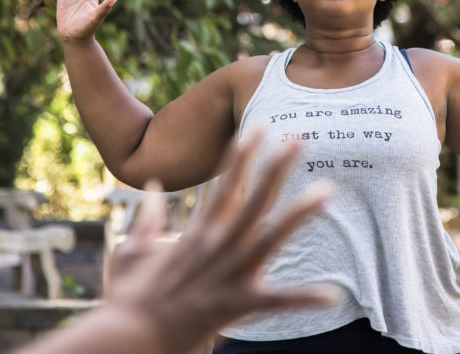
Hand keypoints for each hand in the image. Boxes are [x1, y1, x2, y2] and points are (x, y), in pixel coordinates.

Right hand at [103, 130, 335, 352]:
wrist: (127, 337)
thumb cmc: (127, 299)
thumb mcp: (129, 252)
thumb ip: (147, 219)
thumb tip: (151, 186)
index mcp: (197, 233)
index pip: (224, 185)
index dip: (242, 154)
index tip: (258, 126)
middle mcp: (217, 246)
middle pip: (254, 200)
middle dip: (276, 168)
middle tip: (300, 138)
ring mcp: (229, 274)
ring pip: (271, 238)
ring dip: (299, 214)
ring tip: (326, 191)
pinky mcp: (236, 305)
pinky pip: (277, 302)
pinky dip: (304, 298)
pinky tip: (333, 295)